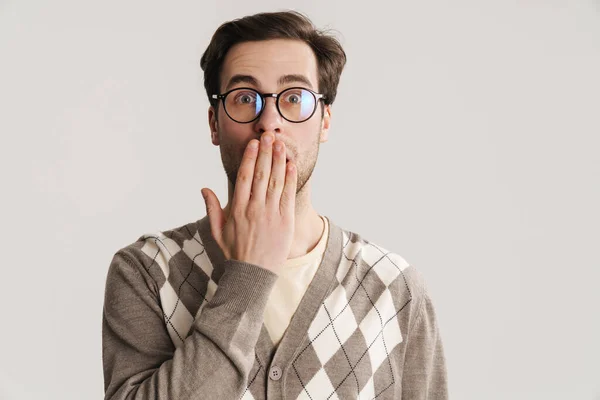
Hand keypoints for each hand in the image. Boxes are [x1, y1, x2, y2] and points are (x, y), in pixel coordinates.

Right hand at [201, 132, 296, 273]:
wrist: (253, 274)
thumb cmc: (234, 252)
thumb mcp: (217, 231)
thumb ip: (212, 208)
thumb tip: (204, 188)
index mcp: (237, 209)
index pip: (243, 177)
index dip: (249, 158)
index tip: (253, 144)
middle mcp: (254, 208)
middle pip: (260, 174)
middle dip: (265, 153)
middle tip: (269, 136)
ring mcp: (270, 214)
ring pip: (275, 182)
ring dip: (278, 161)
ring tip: (281, 145)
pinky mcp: (285, 221)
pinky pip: (287, 196)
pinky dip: (289, 179)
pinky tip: (290, 165)